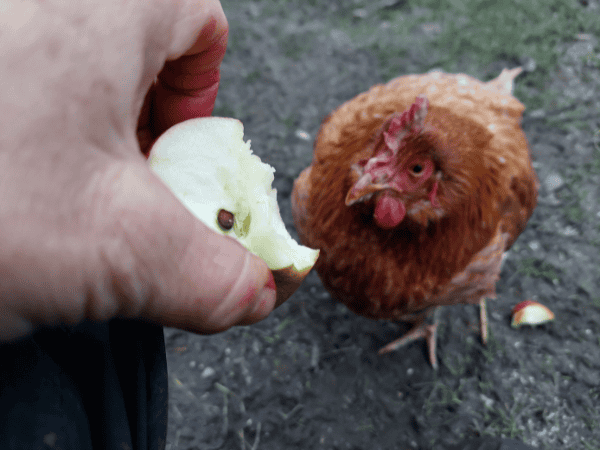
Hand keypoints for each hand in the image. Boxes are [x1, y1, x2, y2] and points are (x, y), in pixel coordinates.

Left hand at [0, 0, 275, 341]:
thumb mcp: (111, 251)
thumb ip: (213, 276)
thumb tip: (259, 293)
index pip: (200, 24)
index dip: (197, 102)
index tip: (161, 158)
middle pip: (128, 41)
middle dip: (128, 120)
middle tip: (95, 182)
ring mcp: (7, 20)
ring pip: (60, 52)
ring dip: (61, 124)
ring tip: (24, 182)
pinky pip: (13, 69)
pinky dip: (13, 118)